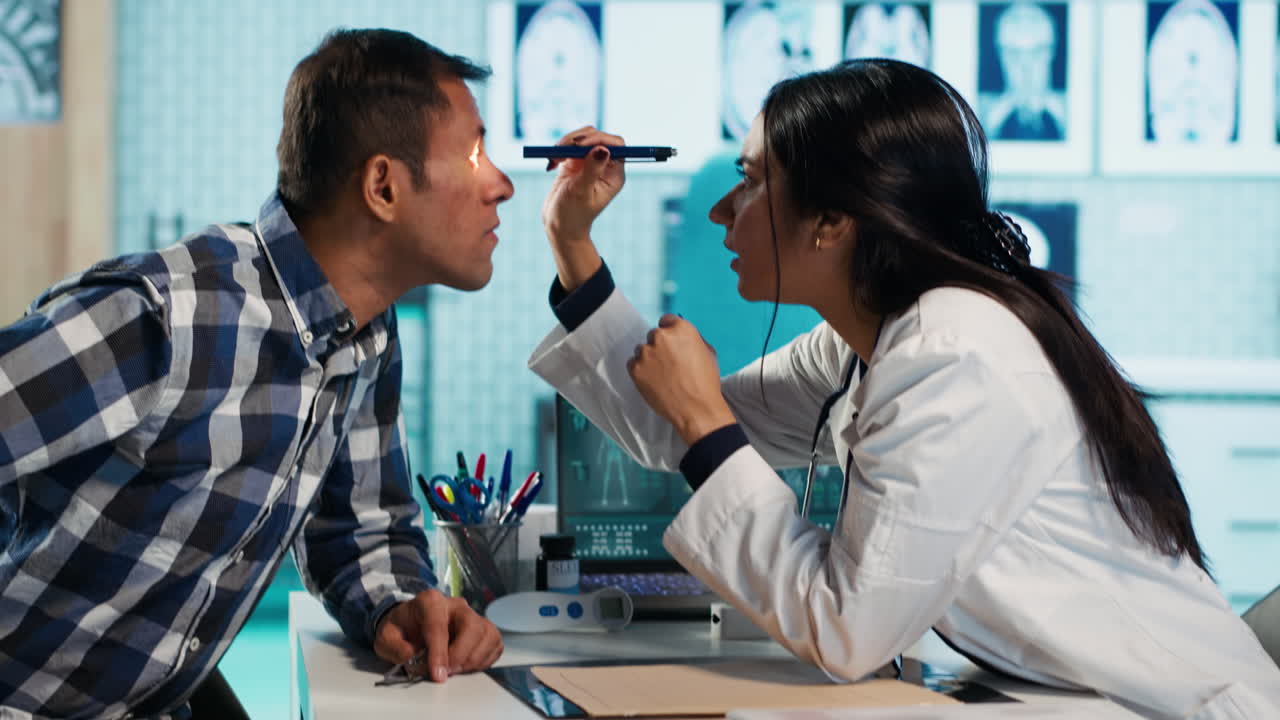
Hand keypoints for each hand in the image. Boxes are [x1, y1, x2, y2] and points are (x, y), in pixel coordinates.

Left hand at [374, 589, 502, 682]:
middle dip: (461, 655)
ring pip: (487, 634)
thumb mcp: (386, 638)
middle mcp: (455, 605)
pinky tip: (467, 665)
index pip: (438, 626)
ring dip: (474, 659)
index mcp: (430, 602)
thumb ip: (396, 648)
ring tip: (456, 669)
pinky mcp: (482, 628)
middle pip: (472, 627)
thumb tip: (414, 659)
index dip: (439, 653)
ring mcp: (472, 615)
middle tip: (447, 672)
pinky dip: (485, 659)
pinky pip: (494, 643)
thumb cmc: (400, 628)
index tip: (437, 675)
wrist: (410, 622)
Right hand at [541, 126, 626, 289]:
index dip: (600, 138)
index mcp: (614, 174)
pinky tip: (552, 163)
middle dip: (579, 139)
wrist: (558, 226)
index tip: (580, 145)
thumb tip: (603, 149)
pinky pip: (569, 145)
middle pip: (598, 137)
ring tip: (554, 158)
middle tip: (561, 150)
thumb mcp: (582, 192)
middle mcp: (604, 166)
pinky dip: (559, 149)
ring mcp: (589, 162)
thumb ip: (592, 169)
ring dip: (566, 142)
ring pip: (582, 138)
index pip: (616, 145)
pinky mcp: (575, 162)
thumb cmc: (573, 215)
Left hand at [627, 314, 736, 444]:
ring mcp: (646, 352)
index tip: (670, 344)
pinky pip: (632, 364)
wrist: (697, 409)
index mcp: (682, 329)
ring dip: (648, 359)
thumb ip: (691, 339)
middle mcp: (661, 336)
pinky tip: (654, 381)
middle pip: (653, 335)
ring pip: (641, 350)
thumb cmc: (706, 383)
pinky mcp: (635, 369)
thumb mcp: (708, 352)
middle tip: (668, 364)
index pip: (666, 321)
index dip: (669, 333)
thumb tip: (679, 334)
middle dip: (659, 347)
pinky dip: (640, 371)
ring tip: (663, 376)